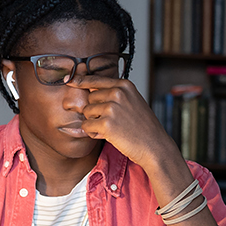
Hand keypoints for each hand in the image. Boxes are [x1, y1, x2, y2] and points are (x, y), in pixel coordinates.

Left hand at [66, 75, 184, 172]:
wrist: (156, 146)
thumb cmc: (144, 127)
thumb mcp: (132, 102)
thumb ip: (115, 94)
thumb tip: (91, 90)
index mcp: (124, 85)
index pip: (96, 79)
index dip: (81, 80)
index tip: (69, 79)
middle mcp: (118, 93)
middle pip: (89, 99)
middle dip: (95, 112)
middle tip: (112, 122)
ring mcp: (112, 108)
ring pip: (86, 113)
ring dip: (94, 123)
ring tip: (112, 129)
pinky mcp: (106, 124)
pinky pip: (86, 127)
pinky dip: (93, 133)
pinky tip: (108, 136)